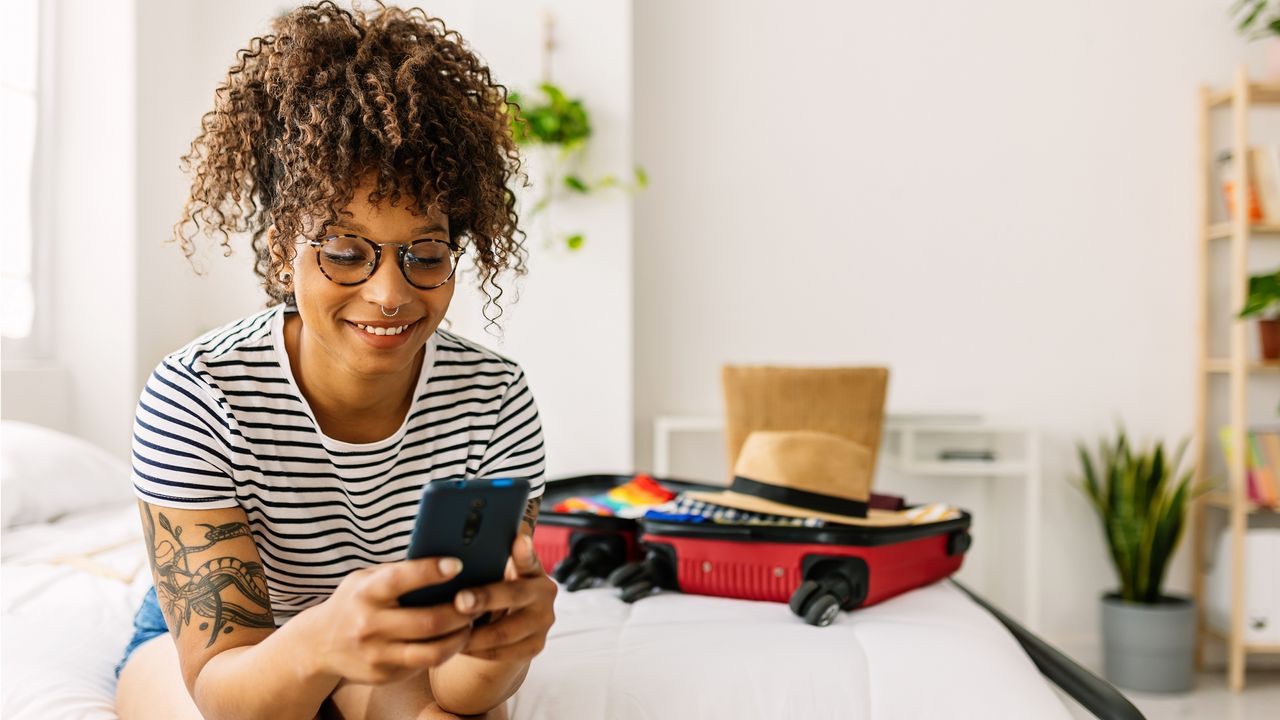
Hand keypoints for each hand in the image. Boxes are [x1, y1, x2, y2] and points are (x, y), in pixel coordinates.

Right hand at [308, 556, 486, 683]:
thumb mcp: (366, 579)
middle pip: (428, 621)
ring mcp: (376, 654)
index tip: (457, 564)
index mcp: (366, 592)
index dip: (430, 571)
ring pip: (433, 652)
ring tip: (470, 623)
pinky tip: (454, 639)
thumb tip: (445, 559)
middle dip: (462, 612)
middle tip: (479, 601)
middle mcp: (369, 625)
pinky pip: (424, 665)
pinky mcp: (384, 675)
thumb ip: (398, 572)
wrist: (318, 645)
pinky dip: (445, 651)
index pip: (401, 579)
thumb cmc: (355, 601)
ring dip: (460, 637)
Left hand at [452, 534, 556, 662]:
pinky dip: (476, 651)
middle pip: (514, 595)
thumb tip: (453, 555)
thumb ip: (486, 564)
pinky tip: (458, 646)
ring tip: (449, 630)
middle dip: (485, 598)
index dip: (524, 551)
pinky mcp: (535, 647)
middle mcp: (544, 593)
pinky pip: (501, 653)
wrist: (510, 625)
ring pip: (504, 631)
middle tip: (460, 601)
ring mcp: (543, 622)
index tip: (519, 540)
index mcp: (533, 569)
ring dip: (474, 633)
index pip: (529, 558)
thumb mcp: (494, 575)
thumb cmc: (494, 591)